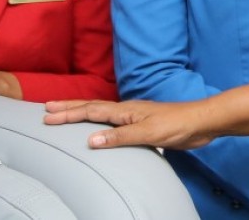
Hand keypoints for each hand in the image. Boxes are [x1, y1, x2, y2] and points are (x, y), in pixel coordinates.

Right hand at [43, 99, 215, 149]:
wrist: (201, 123)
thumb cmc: (178, 124)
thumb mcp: (148, 132)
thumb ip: (120, 137)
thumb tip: (91, 140)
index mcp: (126, 110)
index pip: (90, 111)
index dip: (68, 113)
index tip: (47, 115)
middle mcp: (127, 111)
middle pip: (92, 107)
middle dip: (69, 108)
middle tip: (47, 108)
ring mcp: (135, 117)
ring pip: (101, 113)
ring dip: (82, 113)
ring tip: (66, 113)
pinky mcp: (143, 126)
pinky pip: (113, 123)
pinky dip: (99, 123)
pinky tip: (99, 128)